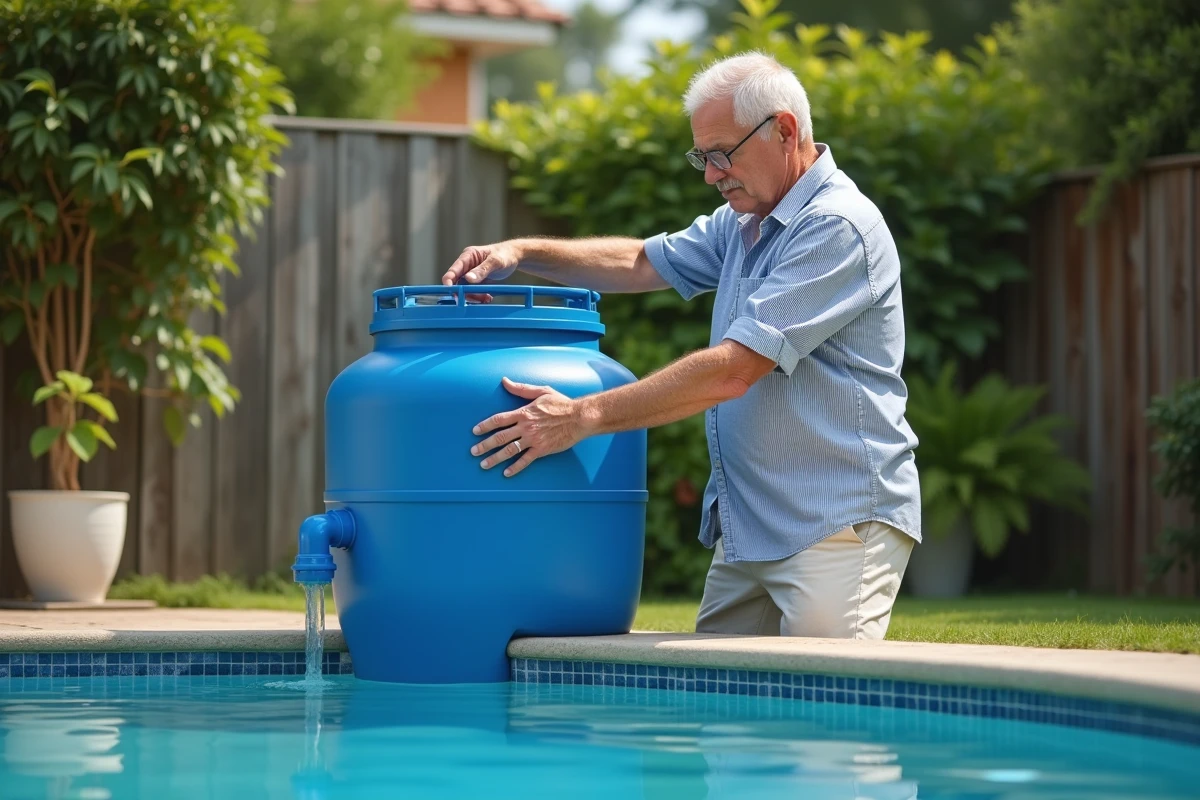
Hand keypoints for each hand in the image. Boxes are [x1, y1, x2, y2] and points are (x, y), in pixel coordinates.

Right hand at [442, 243, 520, 301]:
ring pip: (465, 289)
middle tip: (478, 299)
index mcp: (468, 256)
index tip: (451, 290)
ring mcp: (471, 273)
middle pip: (457, 282)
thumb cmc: (505, 254)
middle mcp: (467, 265)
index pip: (453, 269)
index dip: (449, 280)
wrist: (514, 256)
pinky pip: (472, 291)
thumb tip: (468, 278)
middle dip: (465, 292)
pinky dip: (479, 296)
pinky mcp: (476, 280)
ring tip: (487, 298)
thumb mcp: (495, 261)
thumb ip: (482, 270)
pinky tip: (488, 298)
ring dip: (474, 296)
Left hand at [470, 378, 589, 476]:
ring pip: (509, 450)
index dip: (485, 426)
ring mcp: (533, 440)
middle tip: (474, 452)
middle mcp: (525, 427)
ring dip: (495, 458)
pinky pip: (525, 460)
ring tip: (484, 464)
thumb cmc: (561, 403)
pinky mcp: (542, 450)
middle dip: (484, 445)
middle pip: (500, 437)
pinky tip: (506, 473)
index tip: (475, 431)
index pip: (498, 419)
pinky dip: (515, 467)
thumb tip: (504, 381)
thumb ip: (521, 388)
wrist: (579, 417)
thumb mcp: (541, 391)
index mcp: (523, 413)